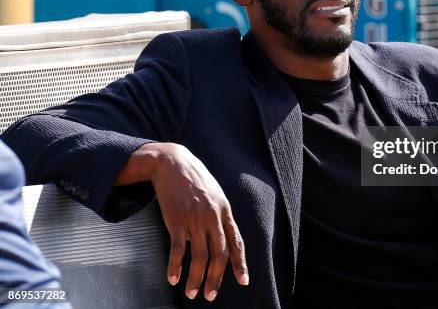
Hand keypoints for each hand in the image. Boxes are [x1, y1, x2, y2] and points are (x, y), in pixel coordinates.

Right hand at [129, 142, 248, 300]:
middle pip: (219, 254)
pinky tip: (173, 278)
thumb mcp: (215, 194)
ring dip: (196, 279)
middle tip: (210, 296)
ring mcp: (195, 219)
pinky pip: (178, 250)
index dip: (240, 264)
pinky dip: (175, 267)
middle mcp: (213, 216)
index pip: (236, 242)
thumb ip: (219, 216)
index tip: (244, 281)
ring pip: (200, 257)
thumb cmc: (195, 180)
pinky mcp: (177, 220)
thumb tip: (222, 238)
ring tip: (192, 293)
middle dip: (216, 278)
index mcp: (225, 211)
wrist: (172, 163)